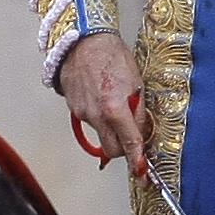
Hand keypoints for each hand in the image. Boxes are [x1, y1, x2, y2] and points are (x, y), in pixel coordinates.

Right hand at [59, 32, 146, 174]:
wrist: (83, 41)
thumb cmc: (112, 56)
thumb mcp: (136, 82)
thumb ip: (138, 111)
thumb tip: (141, 132)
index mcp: (115, 108)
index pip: (129, 143)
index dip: (137, 160)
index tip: (141, 173)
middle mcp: (97, 115)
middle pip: (111, 149)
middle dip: (122, 149)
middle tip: (131, 138)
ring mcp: (82, 113)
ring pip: (100, 134)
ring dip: (109, 128)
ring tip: (113, 103)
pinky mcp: (73, 109)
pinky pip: (89, 121)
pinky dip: (98, 116)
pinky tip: (100, 98)